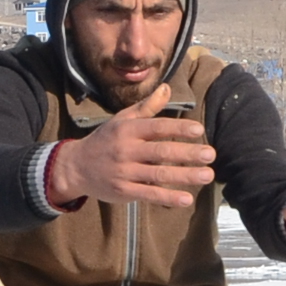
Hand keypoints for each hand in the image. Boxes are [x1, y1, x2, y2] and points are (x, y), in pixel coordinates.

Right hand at [43, 96, 214, 209]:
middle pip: (161, 152)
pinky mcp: (123, 191)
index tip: (199, 130)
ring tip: (207, 175)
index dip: (178, 128)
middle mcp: (126, 150)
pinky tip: (186, 198)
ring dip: (184, 175)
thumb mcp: (122, 120)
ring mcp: (124, 172)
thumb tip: (167, 88)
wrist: (75, 167)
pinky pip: (149, 194)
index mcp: (128, 130)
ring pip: (158, 174)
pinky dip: (168, 197)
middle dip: (187, 153)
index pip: (156, 127)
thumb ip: (147, 107)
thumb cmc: (105, 140)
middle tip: (210, 154)